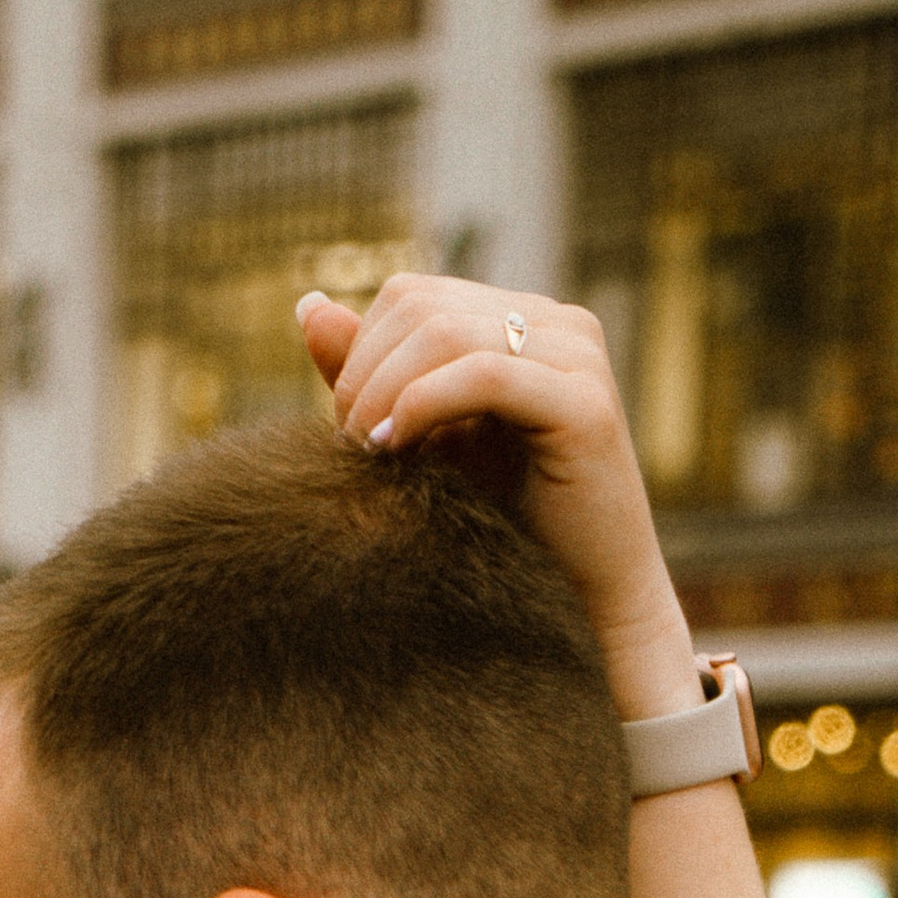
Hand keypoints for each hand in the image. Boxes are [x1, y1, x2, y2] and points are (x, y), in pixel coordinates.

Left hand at [300, 274, 696, 719]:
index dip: (360, 354)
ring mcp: (578, 358)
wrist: (581, 601)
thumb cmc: (501, 525)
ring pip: (447, 333)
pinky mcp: (588, 405)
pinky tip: (400, 449)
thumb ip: (371, 376)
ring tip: (369, 454)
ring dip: (386, 393)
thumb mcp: (422, 440)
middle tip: (351, 448)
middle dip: (367, 375)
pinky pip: (485, 375)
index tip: (348, 431)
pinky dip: (424, 405)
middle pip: (422, 307)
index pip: (411, 296)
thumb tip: (309, 307)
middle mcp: (557, 324)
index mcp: (521, 320)